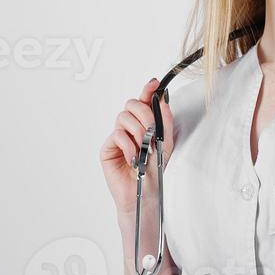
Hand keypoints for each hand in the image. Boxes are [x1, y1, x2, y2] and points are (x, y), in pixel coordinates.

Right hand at [98, 78, 174, 215]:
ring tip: (144, 149)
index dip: (147, 90)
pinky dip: (128, 145)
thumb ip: (165, 120)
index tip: (153, 84)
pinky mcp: (108, 147)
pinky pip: (117, 134)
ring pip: (123, 117)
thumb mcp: (166, 142)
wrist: (146, 191)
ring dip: (138, 132)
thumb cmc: (154, 169)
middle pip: (132, 105)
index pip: (143, 101)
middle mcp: (130, 127)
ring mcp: (118, 136)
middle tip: (152, 132)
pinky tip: (134, 157)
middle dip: (145, 115)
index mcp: (144, 124)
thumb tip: (162, 100)